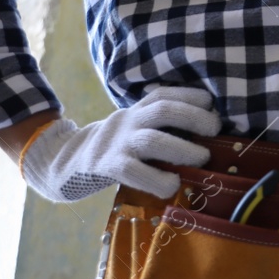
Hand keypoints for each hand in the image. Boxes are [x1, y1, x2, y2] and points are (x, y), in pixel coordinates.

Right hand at [18, 85, 221, 201]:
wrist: (62, 163)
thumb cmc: (112, 149)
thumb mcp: (132, 129)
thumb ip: (159, 128)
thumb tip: (206, 137)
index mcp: (135, 110)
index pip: (164, 94)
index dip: (191, 96)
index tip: (213, 106)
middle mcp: (126, 121)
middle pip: (162, 109)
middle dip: (194, 117)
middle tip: (216, 129)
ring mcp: (115, 144)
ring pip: (152, 140)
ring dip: (183, 148)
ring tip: (203, 158)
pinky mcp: (106, 168)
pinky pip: (133, 171)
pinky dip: (158, 178)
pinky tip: (173, 184)